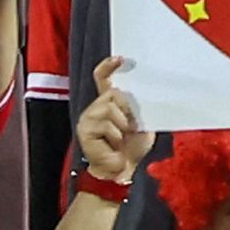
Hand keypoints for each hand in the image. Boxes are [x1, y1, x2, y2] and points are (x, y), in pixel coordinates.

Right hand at [73, 59, 142, 181]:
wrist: (121, 170)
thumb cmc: (132, 147)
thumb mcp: (141, 122)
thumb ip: (138, 106)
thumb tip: (145, 90)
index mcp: (109, 102)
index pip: (103, 78)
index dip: (109, 66)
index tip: (120, 59)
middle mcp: (96, 106)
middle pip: (114, 92)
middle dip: (128, 109)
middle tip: (131, 128)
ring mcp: (88, 117)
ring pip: (111, 108)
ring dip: (123, 126)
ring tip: (120, 139)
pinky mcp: (84, 129)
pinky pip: (106, 124)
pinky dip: (115, 136)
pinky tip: (112, 146)